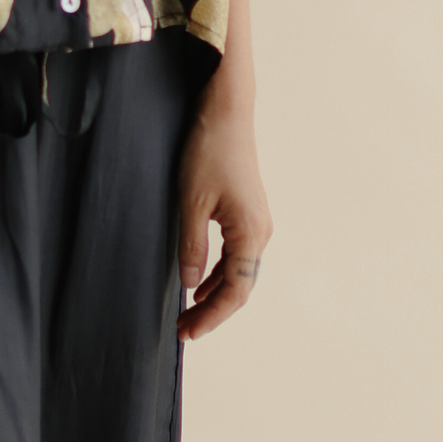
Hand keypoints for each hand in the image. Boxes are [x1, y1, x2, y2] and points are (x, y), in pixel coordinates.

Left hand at [175, 79, 272, 342]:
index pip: (234, 292)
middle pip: (239, 286)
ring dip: (214, 292)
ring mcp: (256, 221)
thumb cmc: (208, 149)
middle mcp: (260, 231)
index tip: (186, 332)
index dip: (210, 317)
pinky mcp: (247, 210)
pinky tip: (200, 279)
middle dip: (211, 311)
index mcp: (250, 234)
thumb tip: (190, 284)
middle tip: (182, 328)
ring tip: (188, 311)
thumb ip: (191, 245)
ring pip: (238, 271)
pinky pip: (236, 253)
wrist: (226, 109)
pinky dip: (218, 271)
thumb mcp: (191, 200)